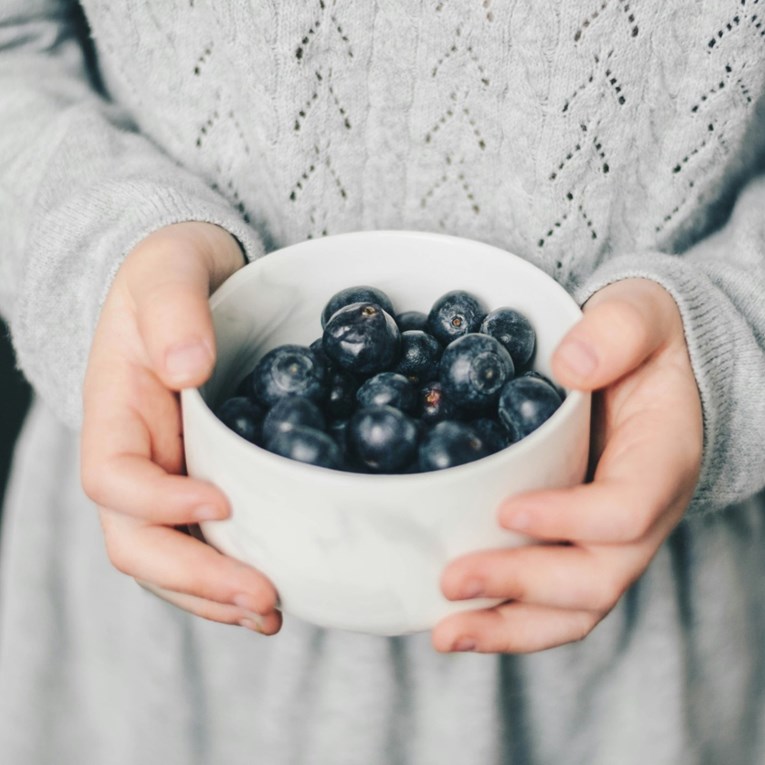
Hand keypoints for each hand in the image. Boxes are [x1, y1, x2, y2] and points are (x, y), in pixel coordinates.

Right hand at [81, 222, 280, 633]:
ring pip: (169, 557)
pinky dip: (231, 575)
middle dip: (196, 577)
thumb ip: (174, 312)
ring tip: (271, 612)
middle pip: (138, 541)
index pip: (112, 479)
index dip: (157, 502)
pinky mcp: (201, 479)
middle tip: (262, 598)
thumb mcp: (169, 272)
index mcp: (115, 413)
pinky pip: (204, 541)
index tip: (222, 500)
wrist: (191, 283)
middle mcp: (135, 457)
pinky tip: (275, 589)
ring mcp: (167, 475)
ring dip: (214, 596)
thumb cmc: (171, 273)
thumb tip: (191, 368)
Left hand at [432, 278, 702, 652]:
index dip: (571, 520)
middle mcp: (641, 514)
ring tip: (444, 632)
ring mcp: (607, 539)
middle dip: (523, 587)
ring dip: (508, 627)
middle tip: (451, 580)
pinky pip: (549, 599)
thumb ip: (616, 331)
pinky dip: (505, 617)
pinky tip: (453, 618)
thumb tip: (569, 365)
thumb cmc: (640, 341)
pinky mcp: (574, 544)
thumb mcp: (639, 315)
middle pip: (596, 579)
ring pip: (572, 609)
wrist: (642, 367)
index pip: (626, 511)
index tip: (508, 510)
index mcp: (661, 461)